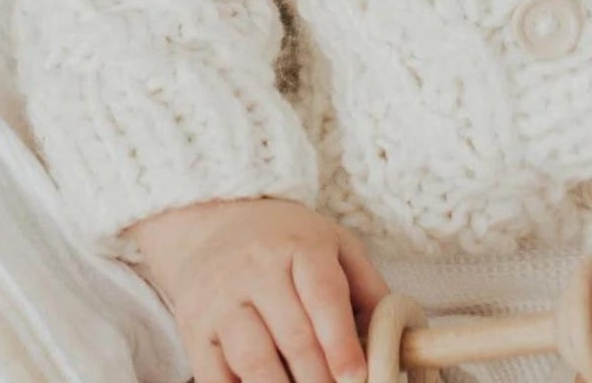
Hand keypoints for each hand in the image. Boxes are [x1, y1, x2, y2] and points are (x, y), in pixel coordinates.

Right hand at [126, 196, 388, 382]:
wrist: (212, 224)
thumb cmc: (286, 241)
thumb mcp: (332, 243)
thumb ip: (366, 285)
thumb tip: (395, 333)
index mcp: (299, 246)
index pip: (323, 296)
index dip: (341, 341)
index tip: (358, 376)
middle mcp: (257, 270)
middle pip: (292, 334)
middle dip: (319, 377)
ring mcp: (222, 301)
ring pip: (252, 358)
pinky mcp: (196, 330)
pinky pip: (215, 374)